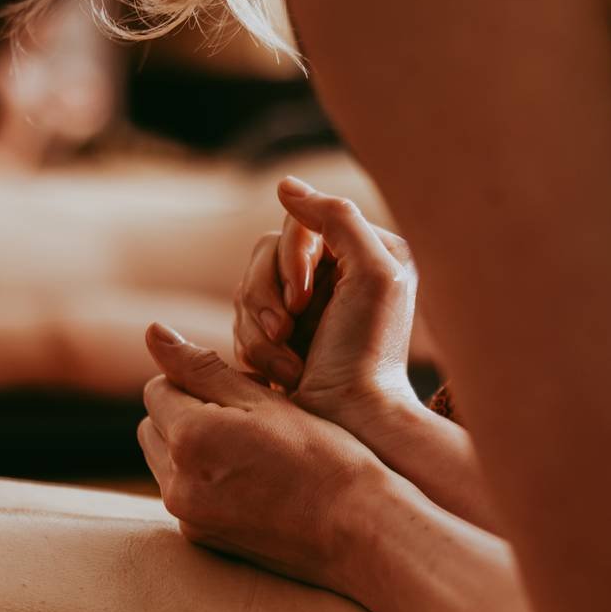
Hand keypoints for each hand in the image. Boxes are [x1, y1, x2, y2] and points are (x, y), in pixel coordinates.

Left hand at [138, 322, 388, 589]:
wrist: (355, 527)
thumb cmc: (321, 454)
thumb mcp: (263, 401)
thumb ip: (202, 367)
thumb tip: (153, 331)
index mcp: (190, 436)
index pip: (158, 388)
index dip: (195, 381)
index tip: (236, 390)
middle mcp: (177, 481)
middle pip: (152, 427)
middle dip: (182, 414)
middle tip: (238, 417)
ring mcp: (187, 514)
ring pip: (164, 462)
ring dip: (188, 448)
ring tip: (244, 449)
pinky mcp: (200, 537)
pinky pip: (182, 494)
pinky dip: (201, 480)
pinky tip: (247, 479)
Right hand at [232, 177, 419, 433]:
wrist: (349, 425)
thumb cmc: (367, 354)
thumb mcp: (371, 274)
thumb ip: (337, 217)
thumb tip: (284, 186)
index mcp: (366, 253)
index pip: (299, 225)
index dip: (290, 259)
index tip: (303, 300)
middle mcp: (335, 275)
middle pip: (262, 256)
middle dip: (266, 298)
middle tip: (285, 333)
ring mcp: (304, 310)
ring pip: (245, 292)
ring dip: (258, 332)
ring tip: (286, 366)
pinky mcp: (280, 340)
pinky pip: (239, 325)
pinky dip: (253, 352)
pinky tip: (279, 377)